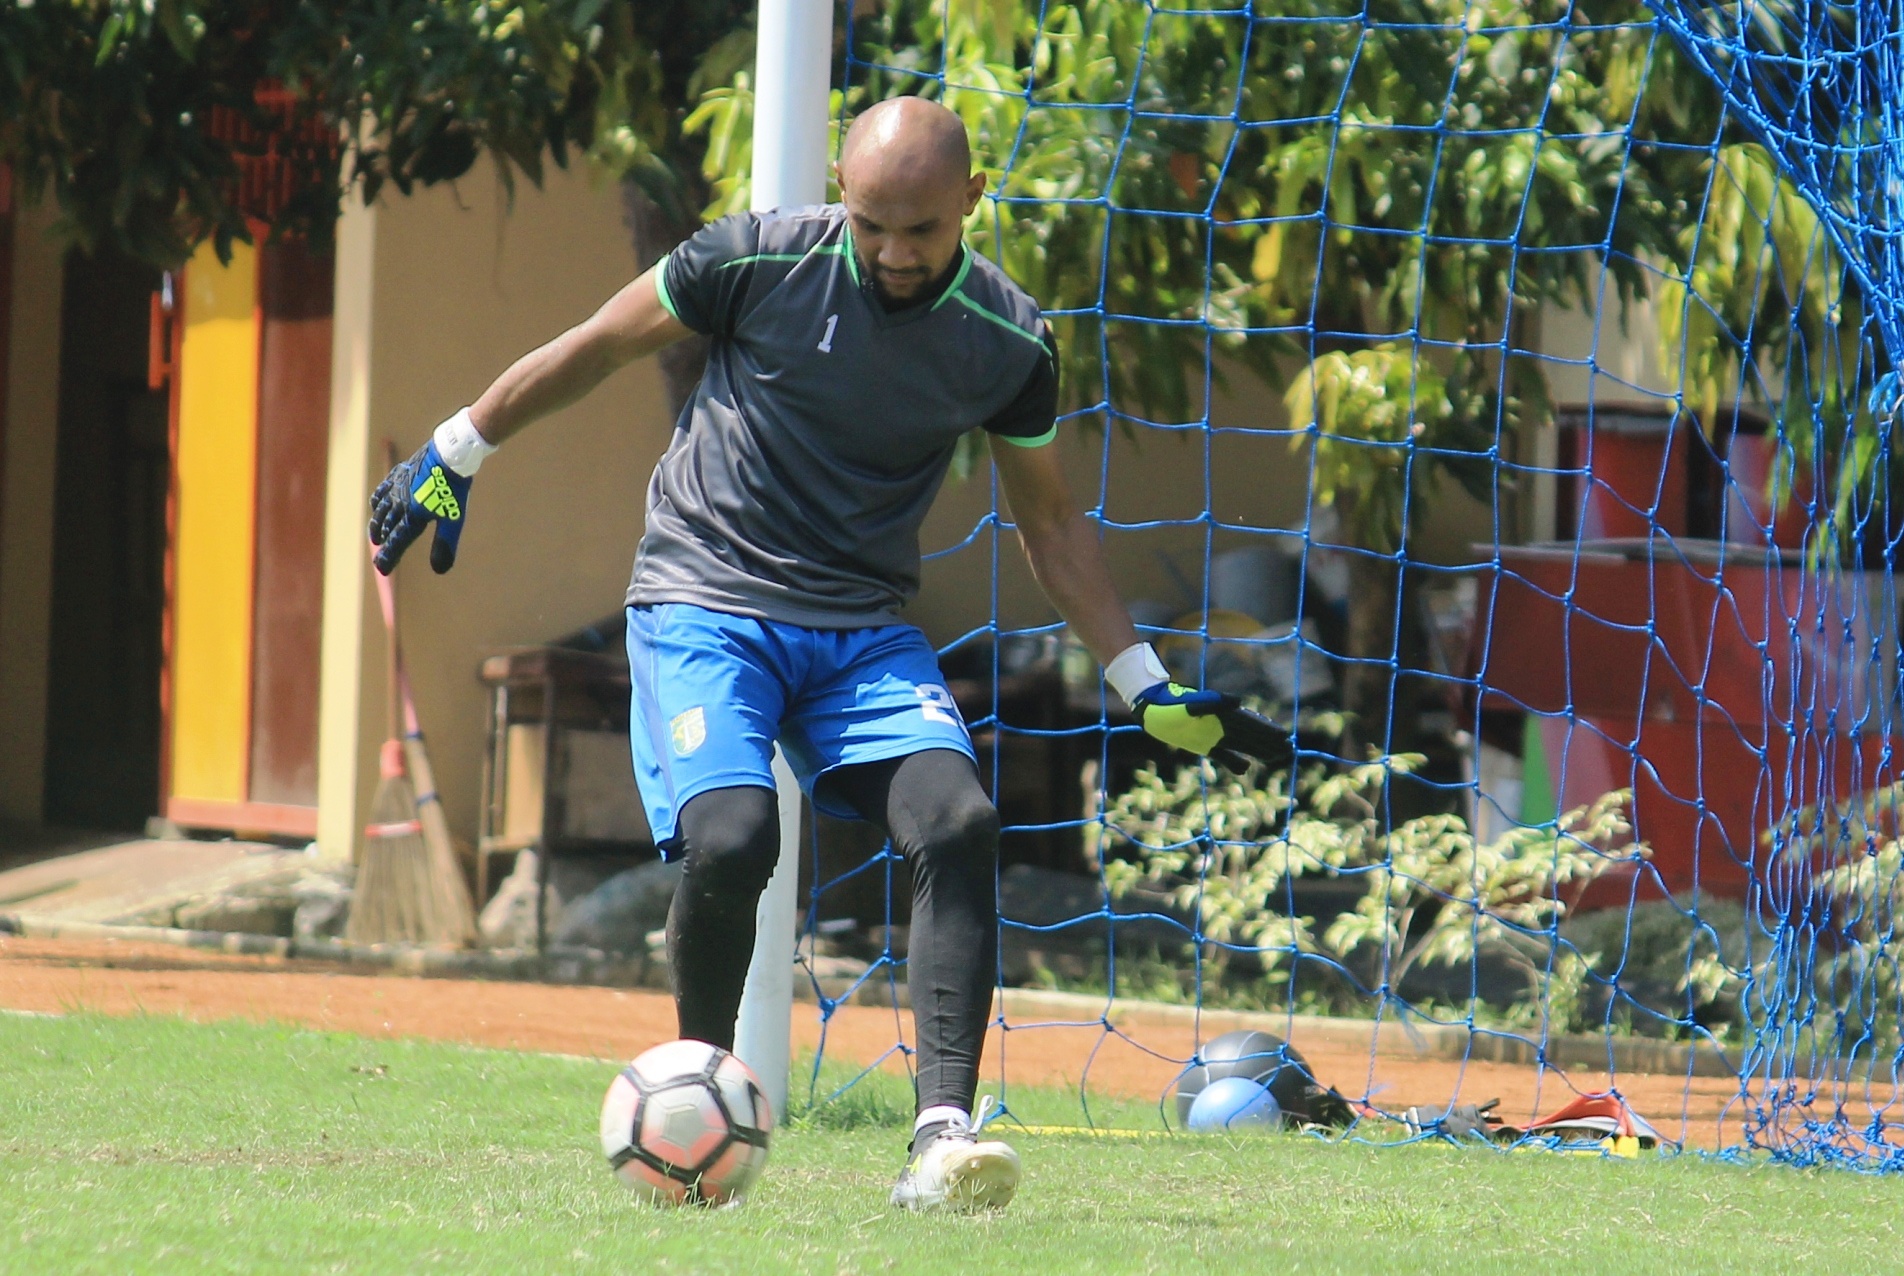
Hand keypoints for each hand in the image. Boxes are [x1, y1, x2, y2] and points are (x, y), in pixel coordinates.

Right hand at [369, 439, 471, 574]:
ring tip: (376, 536)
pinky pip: (381, 492)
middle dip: (384, 542)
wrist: (448, 455)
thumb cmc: (453, 489)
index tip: (382, 568)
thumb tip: (440, 570)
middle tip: (381, 552)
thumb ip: (444, 544)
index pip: (397, 542)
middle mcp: (399, 504)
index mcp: (412, 517)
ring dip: (377, 525)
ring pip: (381, 511)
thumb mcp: (453, 519)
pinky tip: (377, 505)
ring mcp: (396, 489)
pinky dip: (377, 503)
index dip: (389, 557)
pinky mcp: (397, 475)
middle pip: (387, 528)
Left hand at [1130, 682, 1293, 774]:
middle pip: (1252, 735)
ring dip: (1260, 751)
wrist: (1151, 706)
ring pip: (1243, 745)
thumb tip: (1239, 701)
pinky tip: (1247, 768)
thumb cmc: (1168, 703)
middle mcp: (1222, 725)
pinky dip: (1236, 762)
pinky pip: (1224, 755)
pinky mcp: (1204, 745)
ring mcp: (1214, 735)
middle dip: (1270, 742)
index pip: (1251, 724)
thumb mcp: (1190, 703)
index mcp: (1222, 714)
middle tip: (1290, 750)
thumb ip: (1214, 702)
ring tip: (1278, 757)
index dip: (1268, 730)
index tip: (1285, 737)